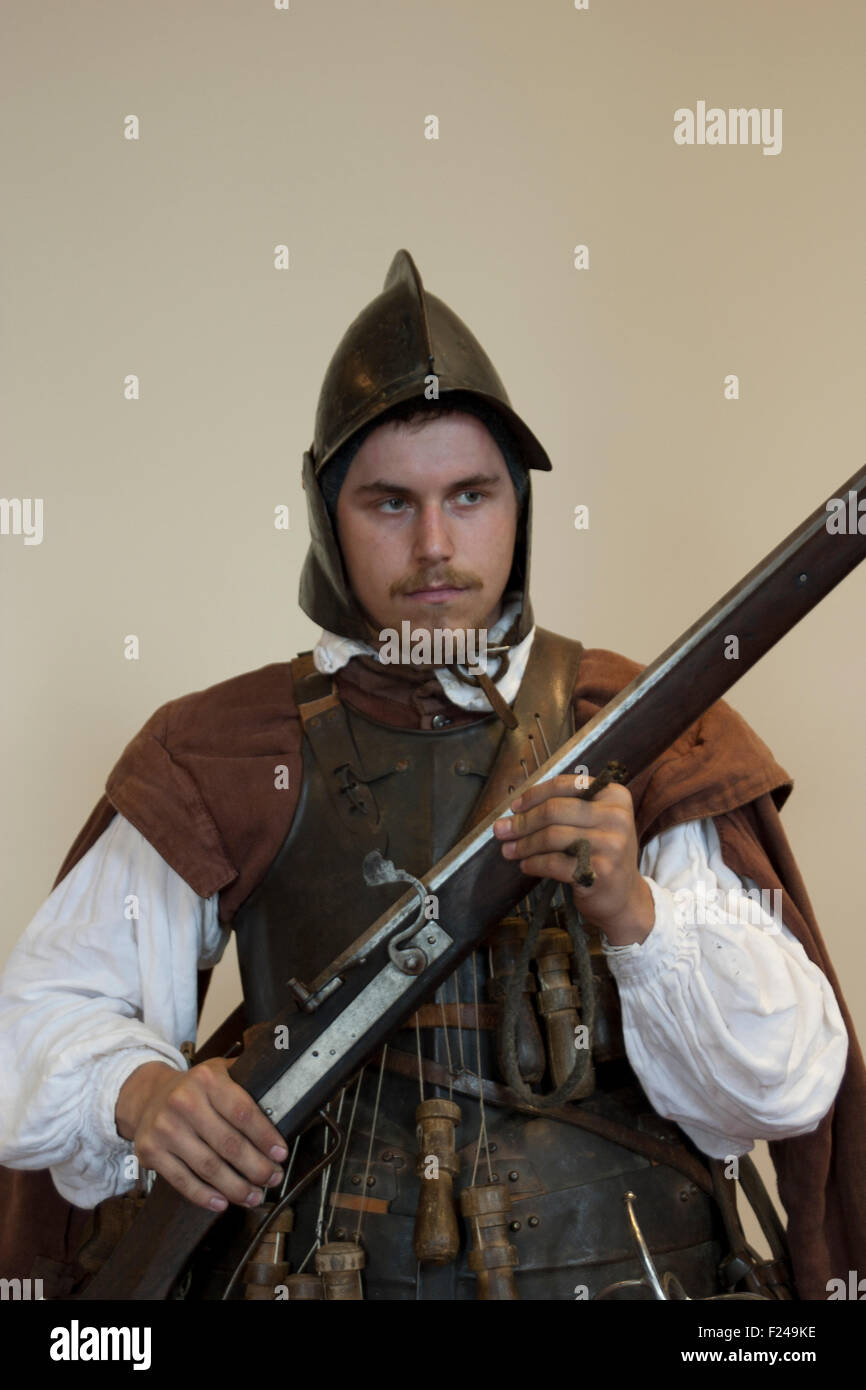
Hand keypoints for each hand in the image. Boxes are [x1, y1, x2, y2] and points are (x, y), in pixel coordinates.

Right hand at [115, 1057, 287, 1211]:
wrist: (148, 1096)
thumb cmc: (195, 1089)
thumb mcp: (219, 1071)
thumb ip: (248, 1080)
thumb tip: (287, 1092)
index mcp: (207, 1079)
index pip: (243, 1112)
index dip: (265, 1137)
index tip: (281, 1154)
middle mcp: (183, 1101)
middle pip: (228, 1144)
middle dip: (256, 1167)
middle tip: (272, 1179)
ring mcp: (165, 1128)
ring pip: (208, 1167)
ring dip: (236, 1187)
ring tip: (254, 1196)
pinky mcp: (150, 1152)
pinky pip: (182, 1181)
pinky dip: (205, 1196)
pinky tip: (223, 1203)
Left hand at [492, 773, 654, 945]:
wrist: (625, 898)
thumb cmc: (602, 855)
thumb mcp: (595, 823)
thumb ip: (565, 809)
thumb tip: (515, 810)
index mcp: (614, 796)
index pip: (566, 785)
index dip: (535, 795)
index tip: (514, 807)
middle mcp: (616, 816)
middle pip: (555, 810)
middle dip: (523, 821)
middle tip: (501, 831)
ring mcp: (611, 844)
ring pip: (552, 836)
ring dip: (524, 844)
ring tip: (509, 850)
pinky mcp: (600, 871)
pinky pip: (554, 862)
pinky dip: (534, 864)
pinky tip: (526, 866)